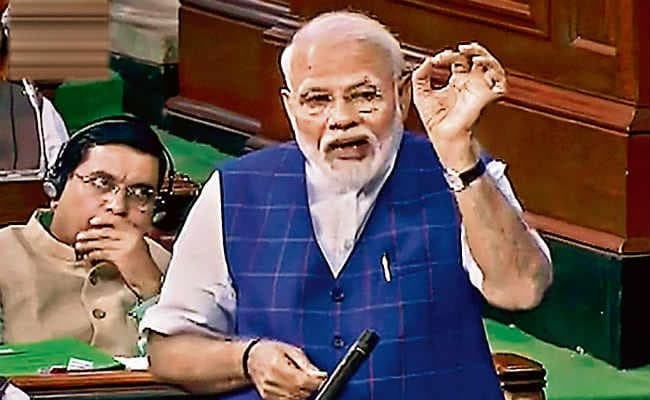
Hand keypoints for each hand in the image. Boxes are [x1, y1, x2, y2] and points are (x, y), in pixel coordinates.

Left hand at [75, 212, 161, 297]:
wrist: (149, 278)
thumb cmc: (143, 265)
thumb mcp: (137, 246)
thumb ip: (125, 238)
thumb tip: (106, 234)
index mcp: (135, 232)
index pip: (117, 220)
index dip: (103, 220)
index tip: (93, 221)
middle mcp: (131, 237)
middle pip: (106, 231)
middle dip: (91, 233)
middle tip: (81, 235)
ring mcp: (126, 246)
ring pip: (102, 242)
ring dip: (88, 244)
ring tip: (80, 246)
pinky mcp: (120, 257)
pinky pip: (102, 253)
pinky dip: (93, 254)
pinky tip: (88, 256)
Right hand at [247, 340, 326, 399]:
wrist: (251, 359)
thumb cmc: (269, 350)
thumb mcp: (289, 349)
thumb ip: (305, 363)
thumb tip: (319, 374)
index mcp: (276, 365)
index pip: (300, 380)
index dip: (315, 381)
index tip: (322, 378)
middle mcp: (270, 380)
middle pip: (298, 392)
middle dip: (310, 387)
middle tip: (314, 378)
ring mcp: (268, 392)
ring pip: (294, 399)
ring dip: (303, 392)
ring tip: (302, 381)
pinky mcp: (268, 399)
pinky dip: (295, 396)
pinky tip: (294, 387)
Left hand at [412, 42, 505, 168]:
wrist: (443, 138)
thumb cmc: (436, 122)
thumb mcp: (421, 94)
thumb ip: (420, 76)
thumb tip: (426, 61)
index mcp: (457, 81)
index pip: (458, 59)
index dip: (448, 54)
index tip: (436, 60)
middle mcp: (470, 84)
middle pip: (478, 57)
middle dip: (471, 49)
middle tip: (460, 49)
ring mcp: (480, 90)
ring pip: (492, 65)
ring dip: (485, 55)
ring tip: (473, 55)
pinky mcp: (486, 98)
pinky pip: (501, 83)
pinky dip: (496, 73)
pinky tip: (483, 69)